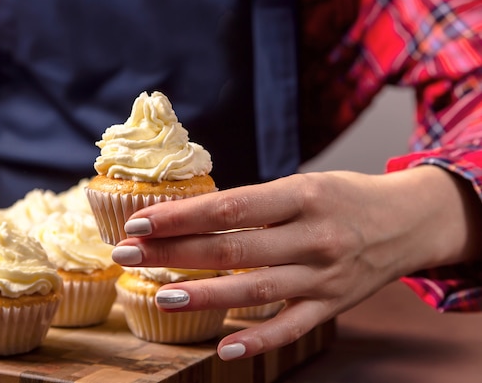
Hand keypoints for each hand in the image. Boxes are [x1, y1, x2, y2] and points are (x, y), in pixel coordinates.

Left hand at [112, 166, 481, 359]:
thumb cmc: (344, 196)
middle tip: (127, 253)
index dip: (182, 216)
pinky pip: (292, 328)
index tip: (140, 220)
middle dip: (173, 252)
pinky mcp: (333, 306)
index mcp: (303, 196)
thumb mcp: (305, 184)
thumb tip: (192, 217)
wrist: (408, 220)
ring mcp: (323, 277)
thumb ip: (256, 204)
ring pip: (255, 291)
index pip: (230, 207)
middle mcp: (313, 237)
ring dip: (202, 297)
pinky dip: (258, 341)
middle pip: (232, 250)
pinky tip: (223, 350)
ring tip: (159, 296)